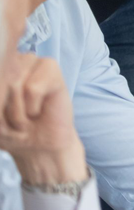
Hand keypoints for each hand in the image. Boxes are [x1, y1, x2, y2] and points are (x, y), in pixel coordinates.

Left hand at [0, 54, 86, 184]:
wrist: (39, 148)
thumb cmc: (11, 132)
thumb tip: (8, 85)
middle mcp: (12, 60)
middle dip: (0, 112)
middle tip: (11, 124)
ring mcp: (32, 61)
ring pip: (13, 85)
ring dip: (16, 113)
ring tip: (24, 120)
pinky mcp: (52, 69)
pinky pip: (32, 89)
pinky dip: (31, 108)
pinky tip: (36, 111)